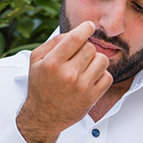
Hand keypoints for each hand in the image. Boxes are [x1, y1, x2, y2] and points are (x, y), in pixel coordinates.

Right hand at [16, 21, 112, 142]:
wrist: (43, 116)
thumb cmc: (40, 85)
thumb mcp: (35, 61)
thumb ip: (53, 43)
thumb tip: (75, 32)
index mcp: (52, 63)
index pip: (76, 38)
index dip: (86, 28)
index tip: (89, 26)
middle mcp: (68, 75)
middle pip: (90, 47)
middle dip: (86, 49)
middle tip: (78, 58)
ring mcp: (82, 87)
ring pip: (102, 60)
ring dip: (95, 61)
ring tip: (85, 68)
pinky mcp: (92, 98)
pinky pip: (107, 76)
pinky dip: (101, 76)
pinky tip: (90, 79)